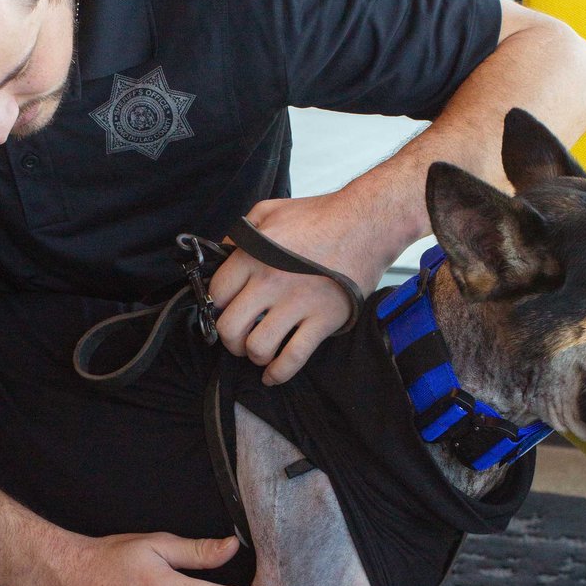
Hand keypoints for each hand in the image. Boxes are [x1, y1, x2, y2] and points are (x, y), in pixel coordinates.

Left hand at [209, 194, 379, 385]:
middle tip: (238, 336)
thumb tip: (223, 257)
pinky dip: (279, 373)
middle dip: (229, 339)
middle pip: (230, 328)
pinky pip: (293, 357)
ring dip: (254, 355)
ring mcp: (298, 303)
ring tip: (260, 349)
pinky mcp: (323, 319)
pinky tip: (272, 375)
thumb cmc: (320, 216)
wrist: (368, 222)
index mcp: (253, 255)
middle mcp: (270, 282)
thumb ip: (241, 234)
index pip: (216, 294)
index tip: (225, 310)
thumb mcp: (270, 211)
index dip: (217, 306)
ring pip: (258, 348)